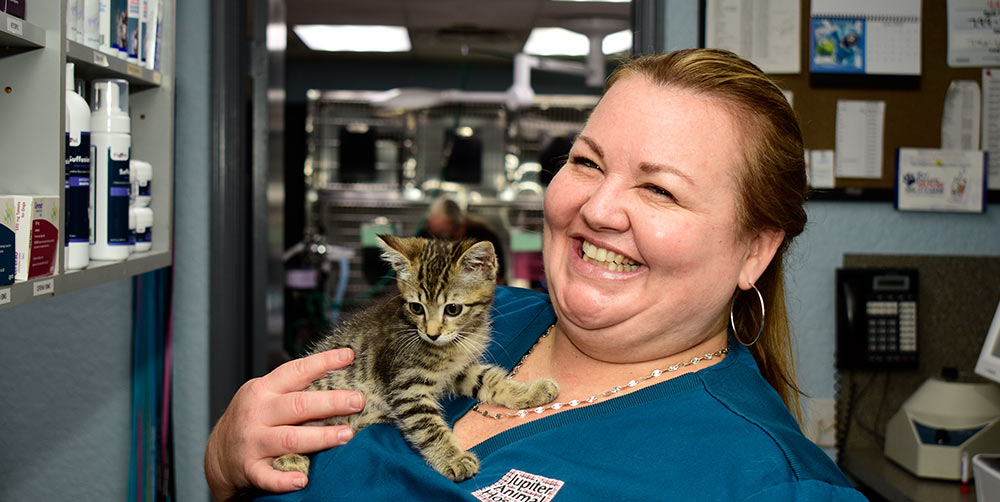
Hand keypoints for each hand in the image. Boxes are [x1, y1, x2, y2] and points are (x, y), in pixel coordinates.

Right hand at [204, 348, 364, 499]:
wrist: (218, 454)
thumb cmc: (252, 419)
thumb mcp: (266, 395)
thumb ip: (294, 388)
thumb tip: (339, 375)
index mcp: (264, 389)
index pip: (296, 371)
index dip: (323, 362)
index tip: (348, 356)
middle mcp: (258, 413)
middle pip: (298, 405)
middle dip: (331, 402)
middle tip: (358, 401)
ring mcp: (253, 441)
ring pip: (290, 439)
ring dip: (321, 437)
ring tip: (347, 435)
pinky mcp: (249, 468)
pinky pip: (268, 476)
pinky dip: (284, 480)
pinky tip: (303, 480)